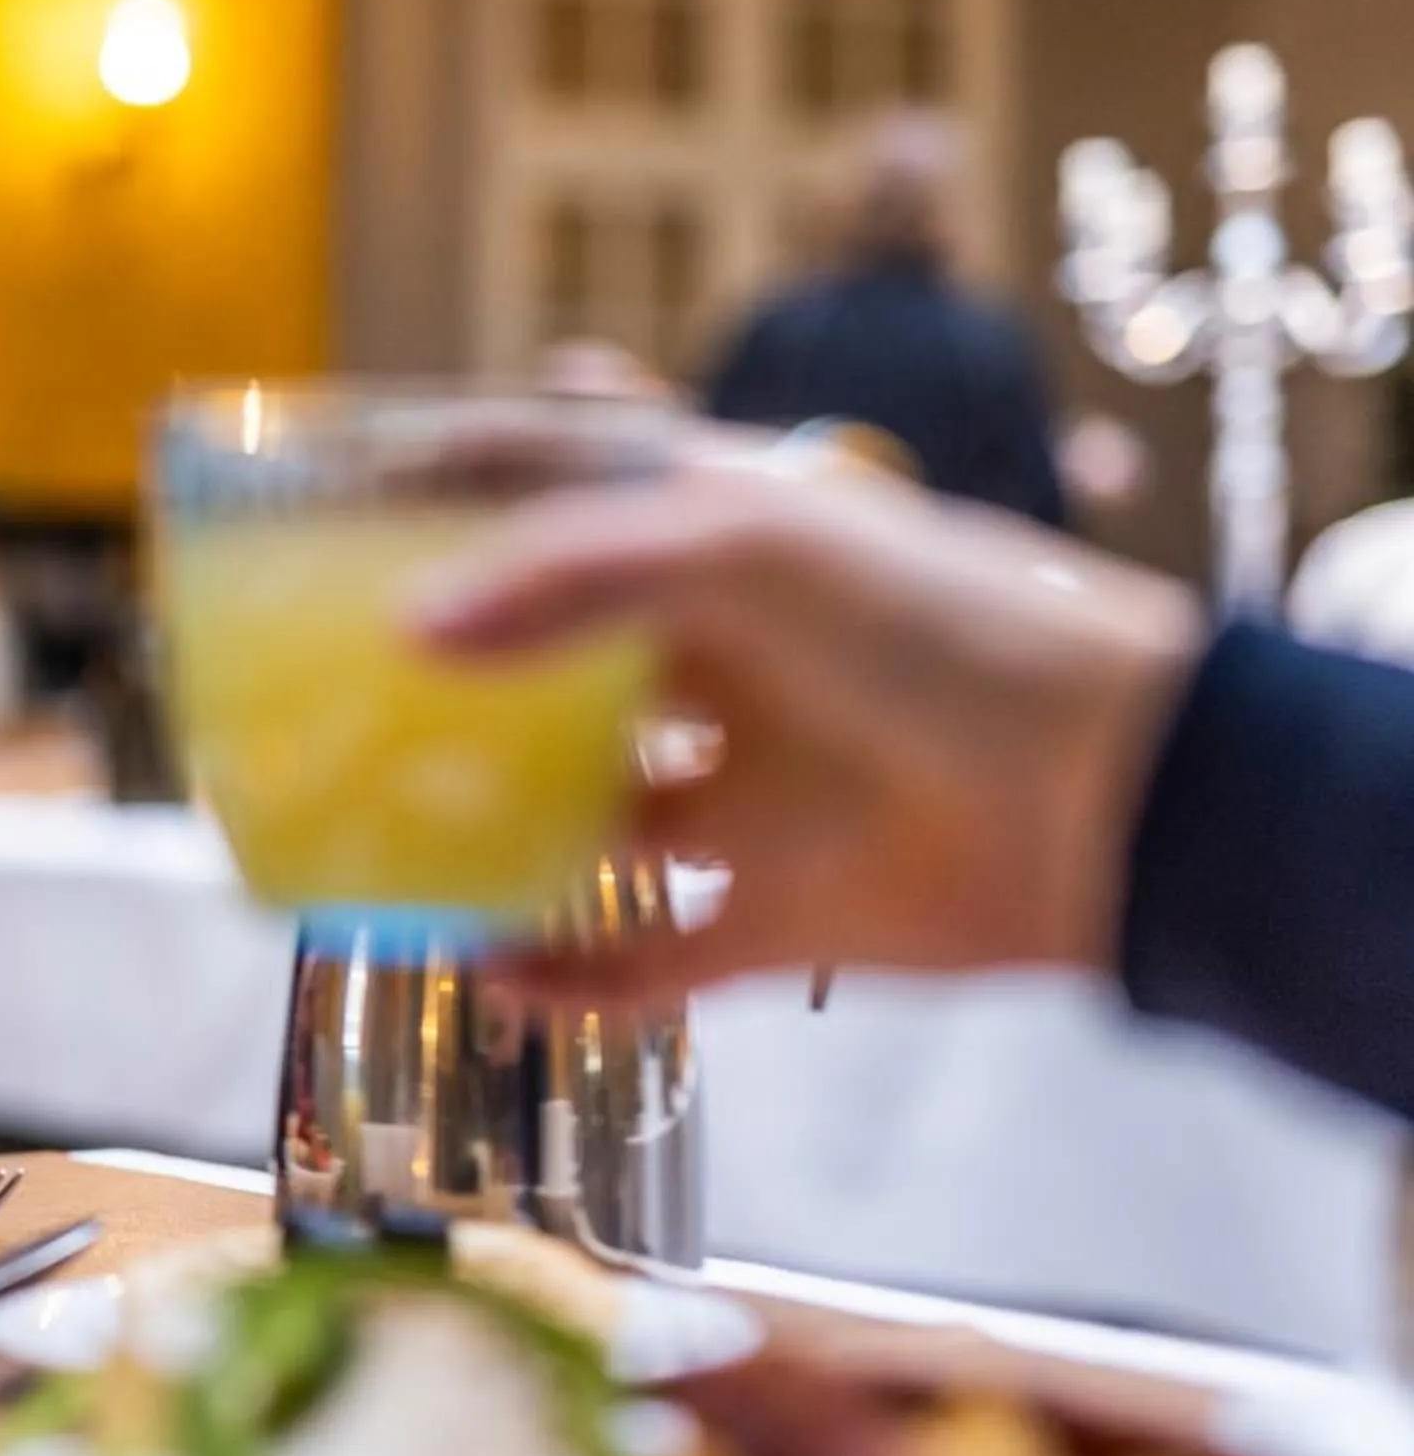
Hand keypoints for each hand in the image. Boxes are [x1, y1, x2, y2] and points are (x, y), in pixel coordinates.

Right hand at [418, 465, 1202, 1006]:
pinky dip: (572, 975)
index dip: (471, 481)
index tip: (353, 492)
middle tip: (341, 690)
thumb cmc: (944, 629)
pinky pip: (651, 956)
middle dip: (464, 679)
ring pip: (598, 816)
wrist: (1114, 796)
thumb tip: (411, 629)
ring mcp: (757, 791)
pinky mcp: (781, 910)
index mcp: (735, 546)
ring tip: (387, 840)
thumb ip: (569, 577)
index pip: (580, 489)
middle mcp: (736, 664)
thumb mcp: (747, 550)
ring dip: (501, 832)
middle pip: (570, 663)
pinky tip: (492, 968)